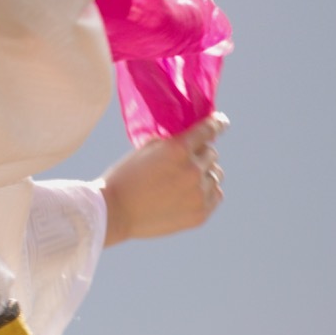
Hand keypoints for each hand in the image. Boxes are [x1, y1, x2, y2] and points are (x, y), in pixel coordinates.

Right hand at [101, 113, 227, 246]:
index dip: (217, 123)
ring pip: (215, 174)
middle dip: (200, 153)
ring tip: (183, 180)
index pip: (208, 130)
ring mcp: (199, 193)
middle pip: (211, 153)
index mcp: (177, 149)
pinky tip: (189, 193)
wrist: (114, 213)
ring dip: (204, 173)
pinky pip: (216, 194)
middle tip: (184, 160)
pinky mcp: (200, 213)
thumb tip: (187, 137)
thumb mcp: (143, 150)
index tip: (221, 121)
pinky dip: (206, 191)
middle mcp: (192, 170)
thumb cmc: (124, 178)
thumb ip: (169, 142)